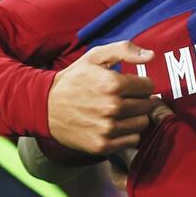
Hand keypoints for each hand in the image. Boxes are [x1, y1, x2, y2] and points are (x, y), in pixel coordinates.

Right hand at [47, 41, 155, 155]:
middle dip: (140, 100)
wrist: (44, 106)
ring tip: (121, 112)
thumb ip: (124, 50)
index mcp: (112, 84)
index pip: (148, 86)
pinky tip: (116, 125)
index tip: (131, 86)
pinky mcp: (102, 145)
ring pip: (142, 123)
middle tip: (125, 99)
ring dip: (135, 117)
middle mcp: (111, 107)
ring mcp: (107, 128)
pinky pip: (133, 140)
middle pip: (147, 105)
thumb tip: (151, 56)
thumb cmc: (73, 79)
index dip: (141, 84)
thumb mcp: (95, 56)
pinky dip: (128, 134)